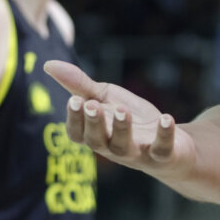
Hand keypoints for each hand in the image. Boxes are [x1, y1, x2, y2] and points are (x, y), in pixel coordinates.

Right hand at [44, 61, 191, 176]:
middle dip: (94, 123)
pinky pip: (162, 149)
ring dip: (123, 128)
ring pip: (124, 146)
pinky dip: (164, 134)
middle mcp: (113, 147)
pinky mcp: (163, 154)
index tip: (75, 100)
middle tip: (92, 105)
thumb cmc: (130, 119)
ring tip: (123, 109)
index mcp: (96, 134)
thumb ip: (79, 85)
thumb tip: (48, 64)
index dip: (75, 120)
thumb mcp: (105, 98)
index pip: (77, 133)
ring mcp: (138, 153)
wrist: (172, 143)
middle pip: (97, 141)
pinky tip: (165, 118)